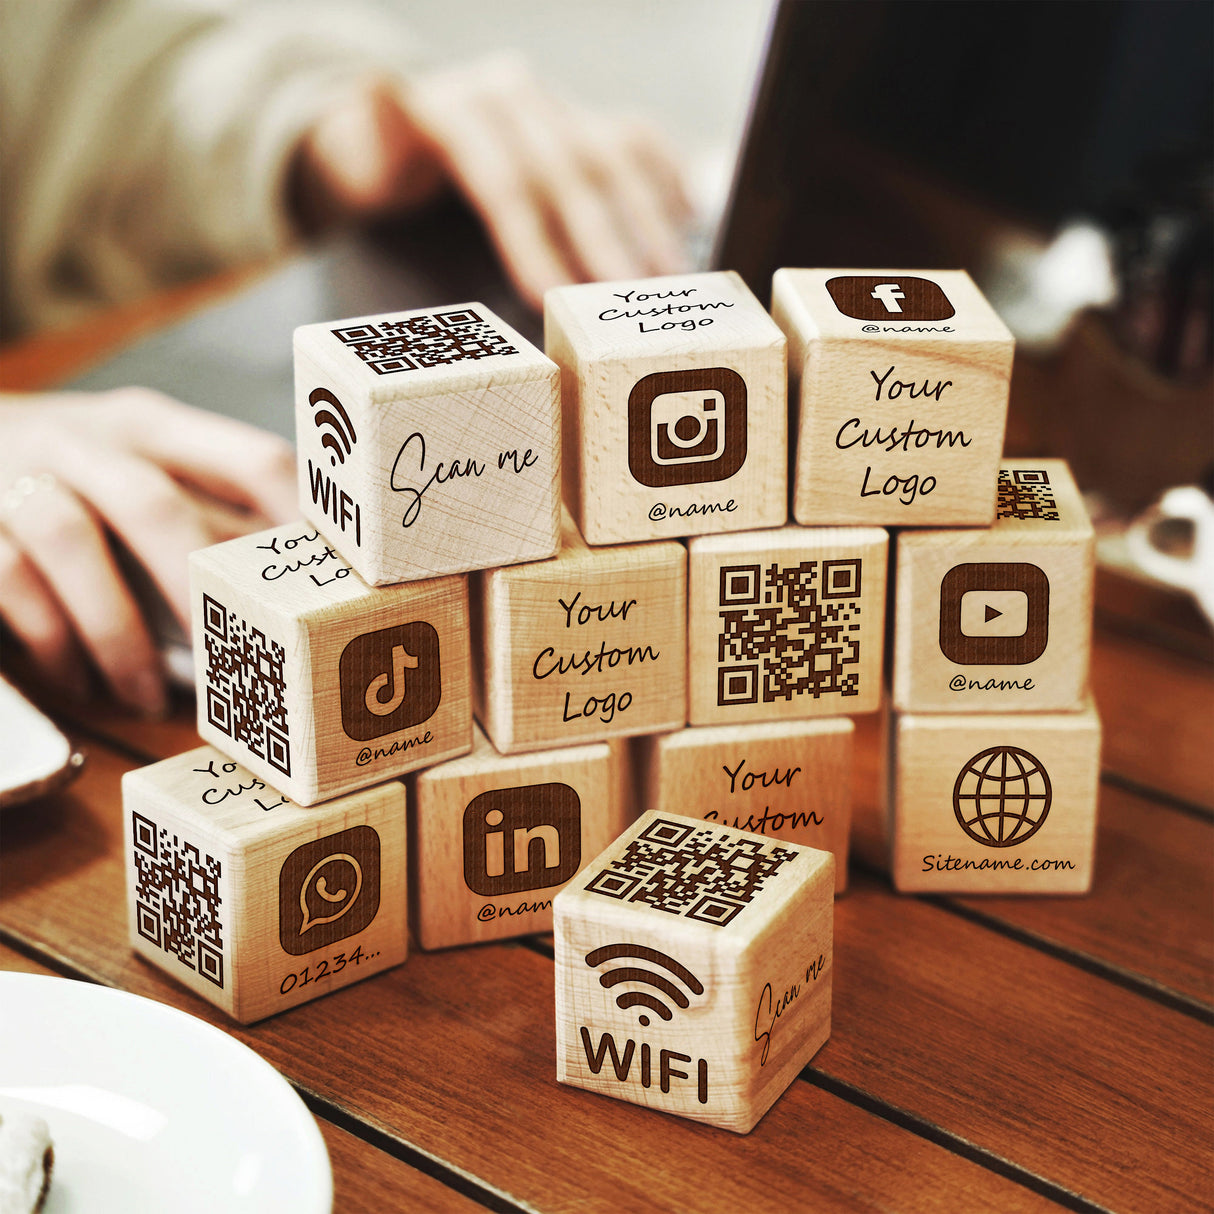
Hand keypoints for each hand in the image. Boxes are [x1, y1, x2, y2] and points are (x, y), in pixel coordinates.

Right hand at [0, 389, 295, 713]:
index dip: (299, 526)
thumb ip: (207, 510)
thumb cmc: (73, 476)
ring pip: (70, 541)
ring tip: (150, 698)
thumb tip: (298, 592)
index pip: (253, 459)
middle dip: (195, 591)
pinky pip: (10, 578)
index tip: (327, 591)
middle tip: (230, 662)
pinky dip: (53, 639)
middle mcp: (91, 441)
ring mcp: (21, 475)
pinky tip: (81, 683)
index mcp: (158, 428)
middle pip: (155, 507)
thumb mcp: (142, 466)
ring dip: (118, 632)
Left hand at [292, 54, 693, 308]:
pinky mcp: (586, 117)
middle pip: (570, 172)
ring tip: (670, 279)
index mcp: (463, 107)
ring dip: (648, 219)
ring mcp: (557, 103)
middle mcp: (517, 95)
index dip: (533, 241)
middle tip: (628, 301)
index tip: (552, 296)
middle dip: (603, 240)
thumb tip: (378, 87)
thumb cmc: (380, 168)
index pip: (506, 181)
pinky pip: (639, 141)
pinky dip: (667, 179)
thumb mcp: (360, 156)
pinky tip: (688, 221)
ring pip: (614, 155)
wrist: (405, 129)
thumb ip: (376, 132)